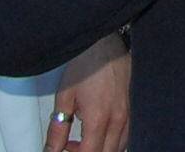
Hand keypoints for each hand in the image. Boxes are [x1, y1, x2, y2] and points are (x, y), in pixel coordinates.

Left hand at [46, 33, 128, 151]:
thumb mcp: (64, 99)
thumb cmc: (86, 65)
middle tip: (70, 147)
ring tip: (82, 140)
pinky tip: (98, 131)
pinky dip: (111, 140)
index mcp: (99, 119)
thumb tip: (51, 151)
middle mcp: (118, 119)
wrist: (106, 43)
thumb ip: (56, 130)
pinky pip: (126, 134)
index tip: (64, 151)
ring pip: (118, 147)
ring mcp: (129, 113)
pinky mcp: (133, 107)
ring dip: (100, 149)